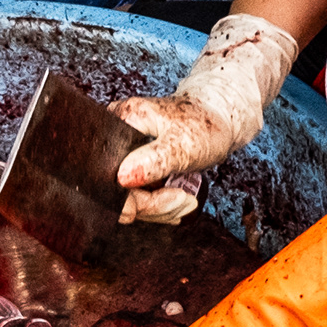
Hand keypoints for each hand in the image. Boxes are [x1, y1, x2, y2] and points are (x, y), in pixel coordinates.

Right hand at [109, 13, 299, 226]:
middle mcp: (112, 138)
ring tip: (186, 201)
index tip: (171, 200)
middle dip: (151, 206)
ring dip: (157, 210)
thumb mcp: (183, 143)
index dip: (135, 199)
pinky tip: (175, 201)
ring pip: (125, 199)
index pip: (108, 175)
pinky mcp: (129, 166)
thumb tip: (122, 178)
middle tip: (185, 202)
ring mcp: (119, 153)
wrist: (218, 117)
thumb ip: (154, 160)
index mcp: (119, 122)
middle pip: (115, 191)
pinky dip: (156, 206)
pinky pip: (134, 197)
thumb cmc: (204, 123)